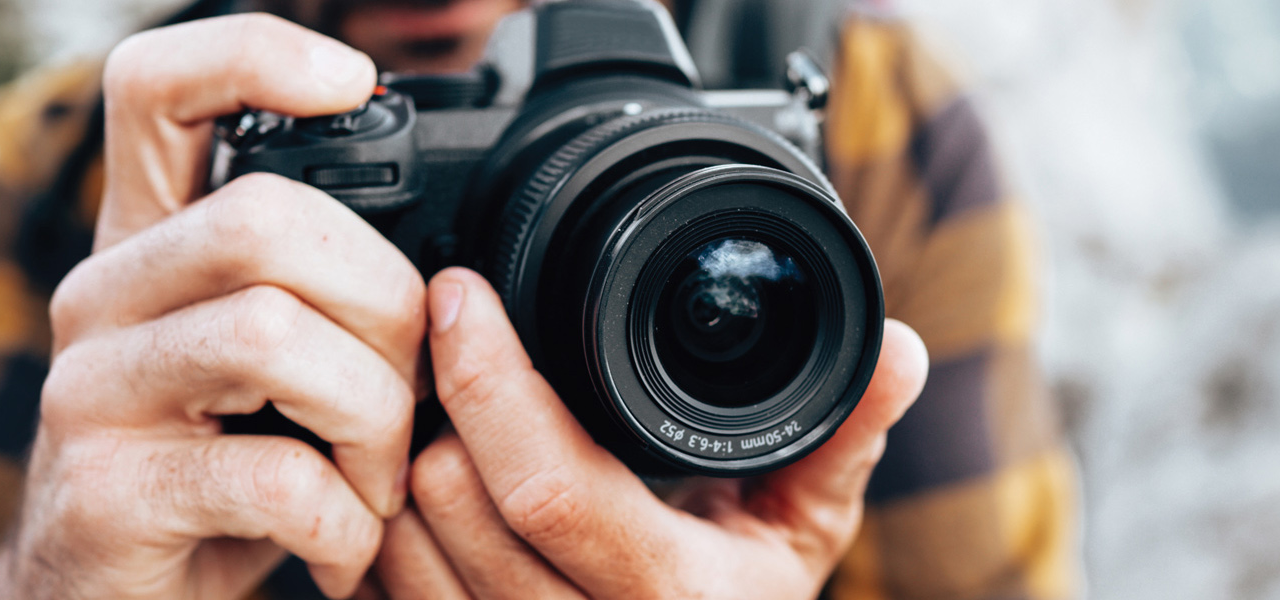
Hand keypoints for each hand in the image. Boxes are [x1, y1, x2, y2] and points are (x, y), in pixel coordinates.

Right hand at [8, 14, 422, 599]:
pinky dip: (345, 522)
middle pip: (266, 220)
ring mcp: (89, 393)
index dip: (254, 56)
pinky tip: (344, 545)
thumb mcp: (258, 367)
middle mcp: (101, 296)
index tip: (353, 82)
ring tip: (378, 480)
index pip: (157, 87)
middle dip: (385, 307)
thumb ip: (313, 291)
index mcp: (148, 243)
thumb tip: (450, 276)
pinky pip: (274, 478)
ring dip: (374, 420)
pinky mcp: (106, 495)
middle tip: (410, 392)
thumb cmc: (211, 475)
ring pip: (273, 335)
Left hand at [373, 268, 927, 598]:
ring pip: (401, 548)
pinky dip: (385, 532)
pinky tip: (422, 488)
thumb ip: (843, 436)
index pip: (545, 485)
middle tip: (448, 334)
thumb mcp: (805, 528)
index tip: (463, 294)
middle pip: (450, 502)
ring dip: (403, 464)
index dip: (489, 378)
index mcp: (670, 596)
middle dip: (440, 405)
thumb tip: (897, 349)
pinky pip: (383, 596)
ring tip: (435, 408)